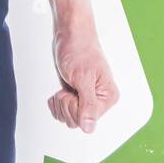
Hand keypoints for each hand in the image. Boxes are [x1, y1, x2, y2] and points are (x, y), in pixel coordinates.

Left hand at [48, 12, 119, 132]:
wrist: (70, 34)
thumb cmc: (79, 49)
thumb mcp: (83, 78)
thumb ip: (87, 105)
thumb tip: (89, 128)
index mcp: (107, 97)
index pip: (87, 120)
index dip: (74, 107)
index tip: (73, 91)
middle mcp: (99, 101)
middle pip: (76, 121)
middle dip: (66, 105)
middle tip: (69, 87)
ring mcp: (86, 99)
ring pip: (68, 118)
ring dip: (60, 104)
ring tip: (65, 87)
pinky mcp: (75, 96)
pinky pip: (63, 111)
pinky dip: (56, 103)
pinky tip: (59, 92)